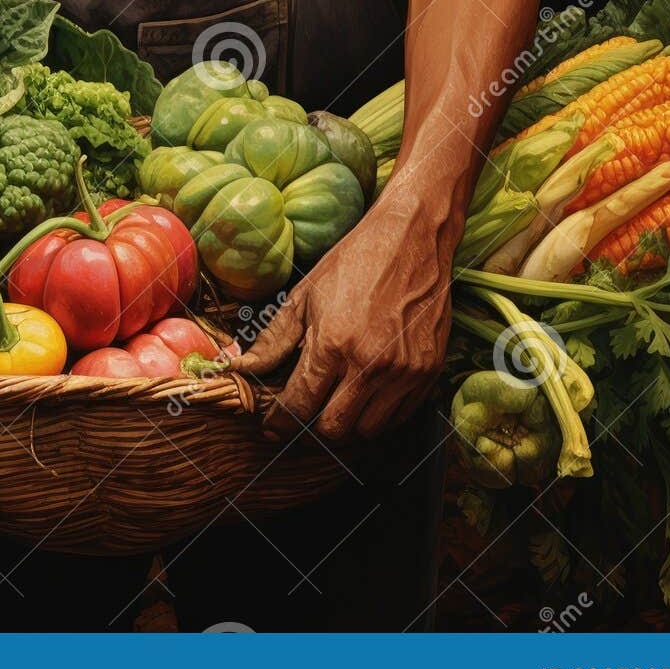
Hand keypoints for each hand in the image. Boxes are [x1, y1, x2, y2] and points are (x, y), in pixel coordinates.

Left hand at [232, 198, 453, 440]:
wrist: (413, 239)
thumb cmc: (354, 263)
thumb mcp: (304, 296)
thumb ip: (273, 341)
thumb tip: (241, 369)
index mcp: (333, 344)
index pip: (298, 407)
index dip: (279, 424)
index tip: (271, 428)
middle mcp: (370, 364)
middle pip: (333, 429)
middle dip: (312, 428)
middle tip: (303, 415)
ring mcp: (404, 371)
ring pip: (367, 430)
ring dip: (347, 423)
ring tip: (335, 403)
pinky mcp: (429, 370)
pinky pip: (400, 416)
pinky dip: (379, 414)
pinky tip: (365, 394)